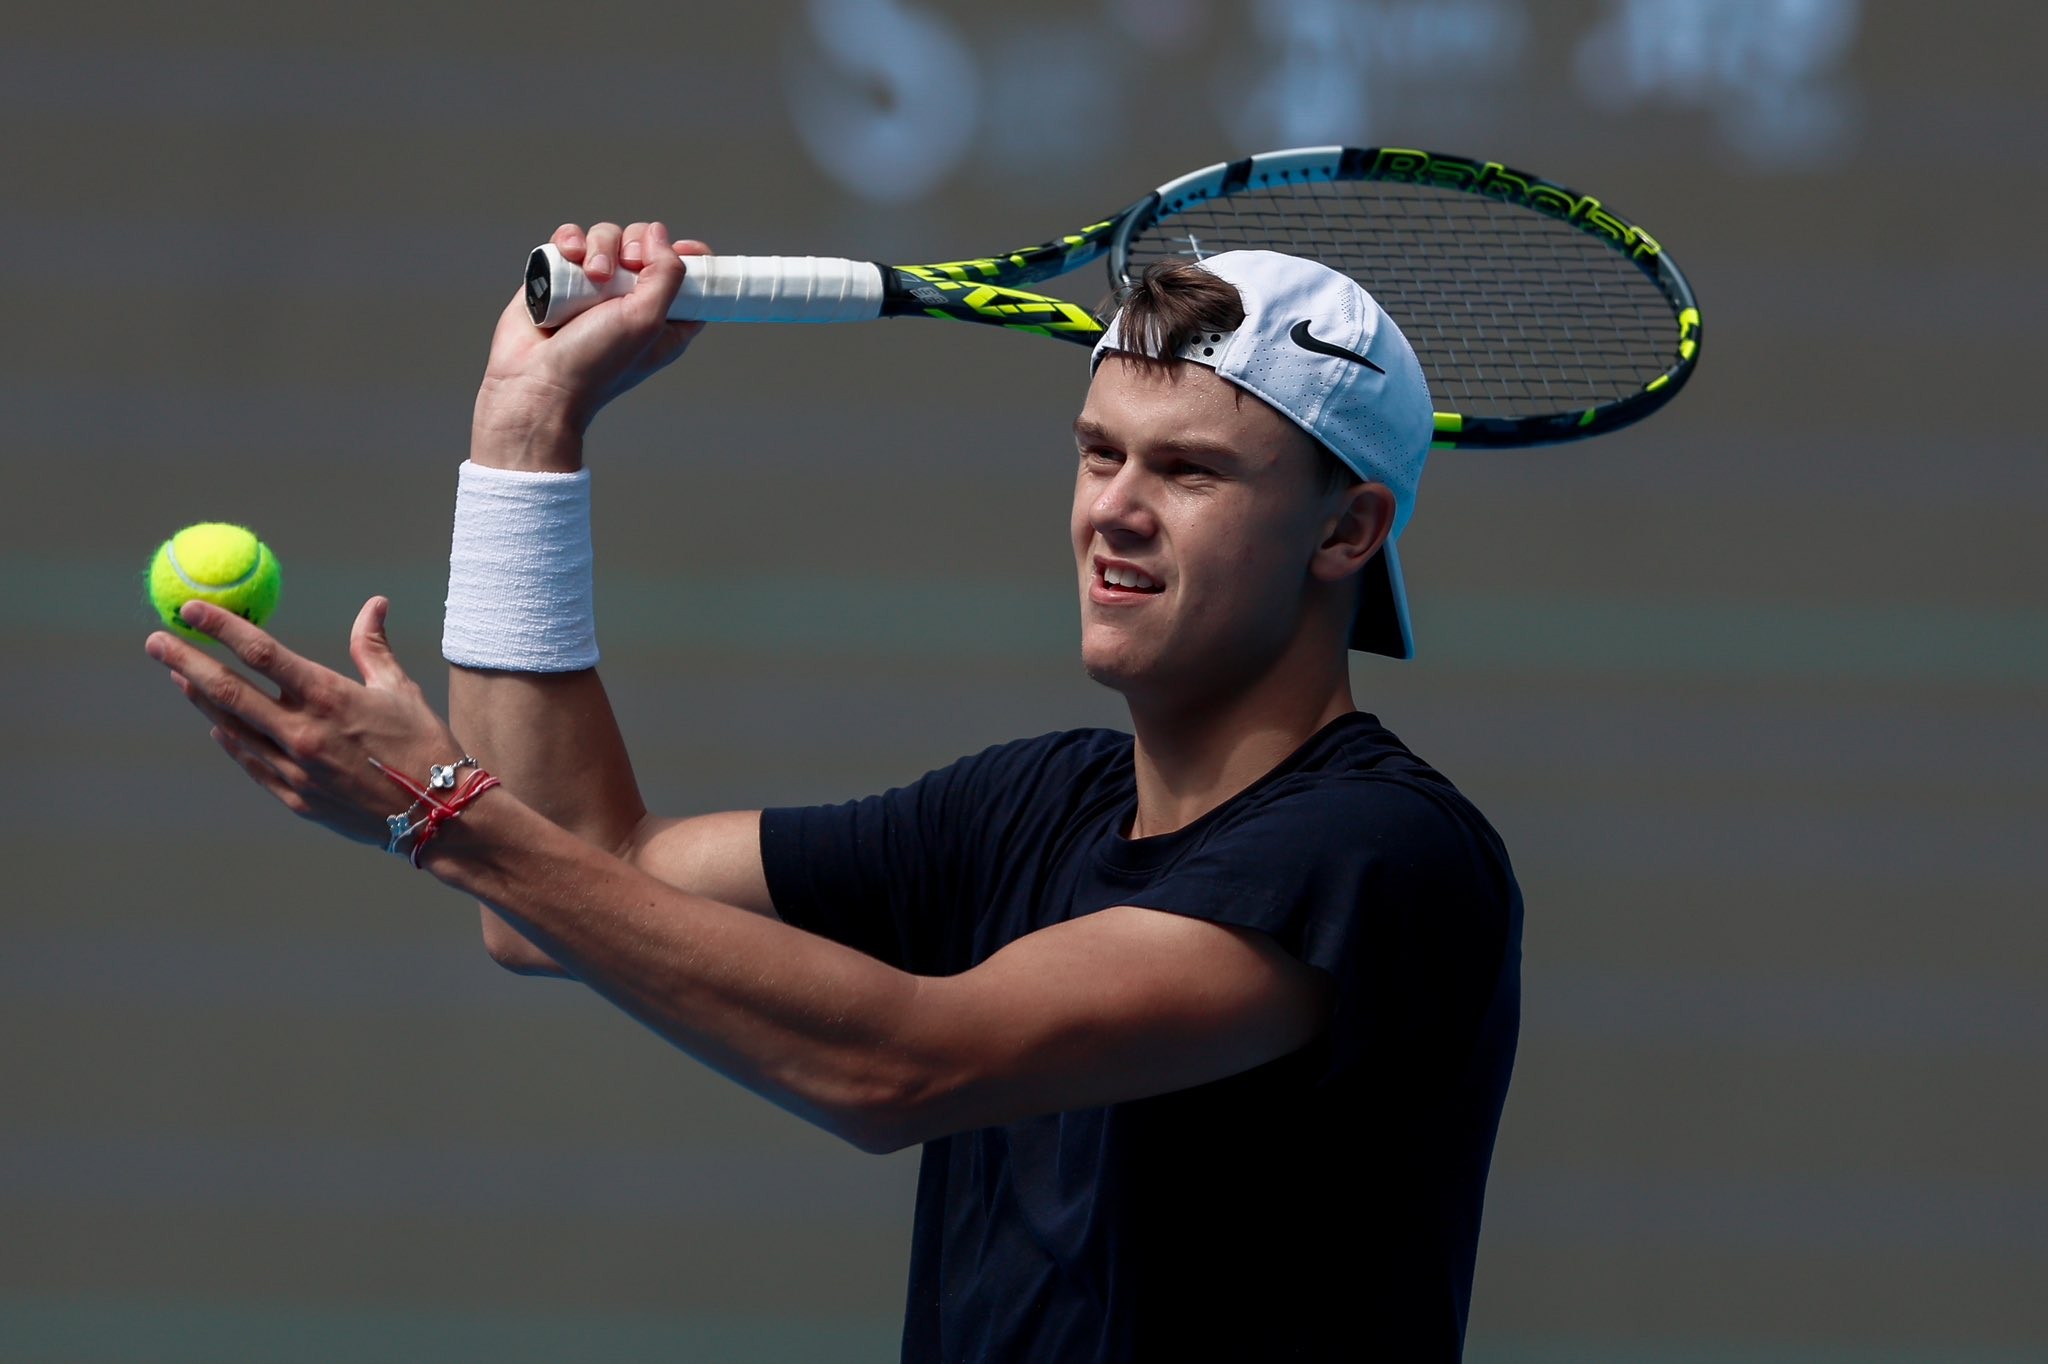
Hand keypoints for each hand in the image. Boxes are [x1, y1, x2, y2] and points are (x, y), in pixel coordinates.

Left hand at [145, 597, 469, 852]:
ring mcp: (294, 769)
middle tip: (157, 641)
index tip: (193, 609)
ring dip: (201, 699)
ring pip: (232, 727)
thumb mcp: (400, 689)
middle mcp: (303, 732)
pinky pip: (251, 762)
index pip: (261, 652)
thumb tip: (373, 605)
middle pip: (228, 690)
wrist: (440, 814)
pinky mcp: (295, 799)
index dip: (222, 627)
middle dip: (186, 661)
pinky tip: (217, 724)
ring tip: (179, 676)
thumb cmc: (425, 745)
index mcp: (329, 697)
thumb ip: (373, 646)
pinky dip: (231, 740)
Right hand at [472, 220, 712, 468]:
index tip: (683, 250)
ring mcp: (593, 287)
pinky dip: (570, 241)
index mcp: (664, 318)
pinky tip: (568, 257)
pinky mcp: (559, 277)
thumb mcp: (648, 320)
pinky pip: (570, 240)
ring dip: (600, 246)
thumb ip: (666, 274)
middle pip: (645, 244)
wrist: (536, 382)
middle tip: (626, 267)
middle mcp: (630, 300)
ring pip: (606, 237)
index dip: (691, 257)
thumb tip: (659, 233)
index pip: (690, 277)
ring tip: (590, 275)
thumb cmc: (595, 363)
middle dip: (636, 245)